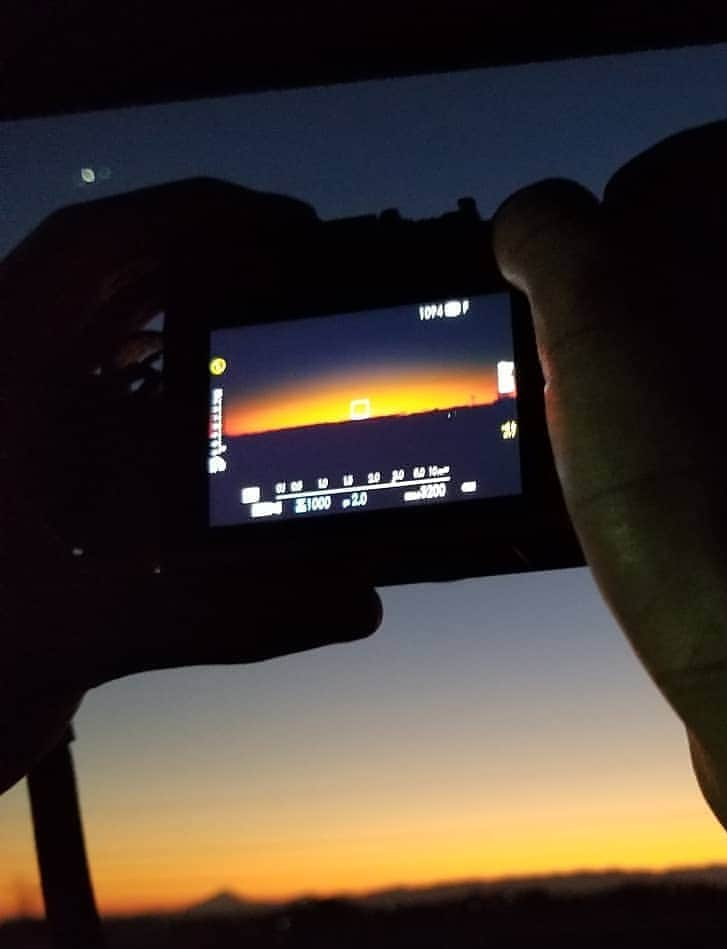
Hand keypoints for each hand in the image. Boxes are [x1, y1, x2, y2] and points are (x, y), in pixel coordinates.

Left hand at [1, 180, 381, 790]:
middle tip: (307, 265)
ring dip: (193, 323)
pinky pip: (109, 398)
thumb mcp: (95, 625)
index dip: (191, 215)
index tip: (287, 220)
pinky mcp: (36, 470)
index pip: (92, 252)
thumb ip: (237, 617)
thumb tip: (360, 602)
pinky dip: (173, 391)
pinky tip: (227, 412)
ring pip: (109, 337)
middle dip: (210, 259)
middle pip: (113, 282)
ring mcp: (21, 427)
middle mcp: (11, 385)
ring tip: (280, 324)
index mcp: (2, 377)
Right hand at [493, 98, 726, 856]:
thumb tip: (538, 226)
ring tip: (587, 433)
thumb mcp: (602, 306)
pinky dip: (685, 463)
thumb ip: (556, 229)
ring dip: (654, 385)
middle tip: (577, 340)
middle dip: (643, 291)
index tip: (611, 227)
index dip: (681, 160)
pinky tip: (631, 507)